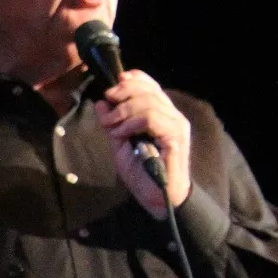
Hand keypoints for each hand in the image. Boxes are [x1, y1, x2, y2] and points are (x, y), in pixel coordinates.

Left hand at [94, 70, 191, 216]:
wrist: (158, 197)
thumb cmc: (141, 172)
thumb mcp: (120, 144)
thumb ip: (112, 123)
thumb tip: (101, 103)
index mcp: (162, 114)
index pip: (150, 85)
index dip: (132, 80)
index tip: (112, 88)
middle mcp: (172, 116)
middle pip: (148, 90)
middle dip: (122, 94)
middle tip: (107, 109)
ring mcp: (176, 126)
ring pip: (148, 102)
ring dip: (123, 112)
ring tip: (112, 127)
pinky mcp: (175, 137)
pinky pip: (151, 118)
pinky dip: (131, 123)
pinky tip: (123, 134)